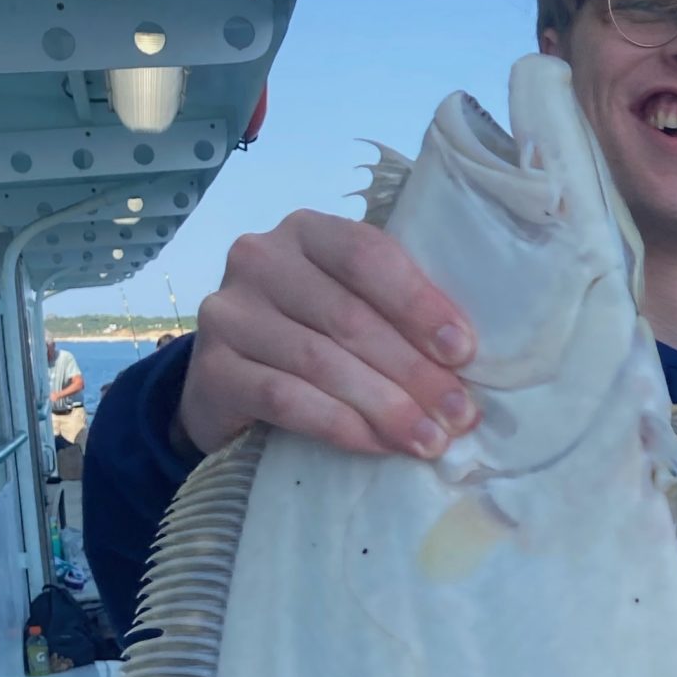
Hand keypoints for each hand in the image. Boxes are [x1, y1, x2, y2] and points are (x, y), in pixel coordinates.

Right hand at [173, 209, 477, 461]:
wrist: (229, 384)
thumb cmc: (310, 337)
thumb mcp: (349, 307)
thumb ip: (392, 313)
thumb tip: (465, 365)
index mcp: (306, 231)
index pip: (367, 255)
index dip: (419, 304)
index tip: (464, 353)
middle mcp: (259, 259)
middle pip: (349, 317)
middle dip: (414, 371)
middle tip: (459, 415)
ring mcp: (229, 313)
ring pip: (320, 362)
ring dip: (384, 407)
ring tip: (429, 440)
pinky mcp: (211, 369)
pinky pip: (285, 399)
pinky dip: (339, 425)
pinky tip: (377, 444)